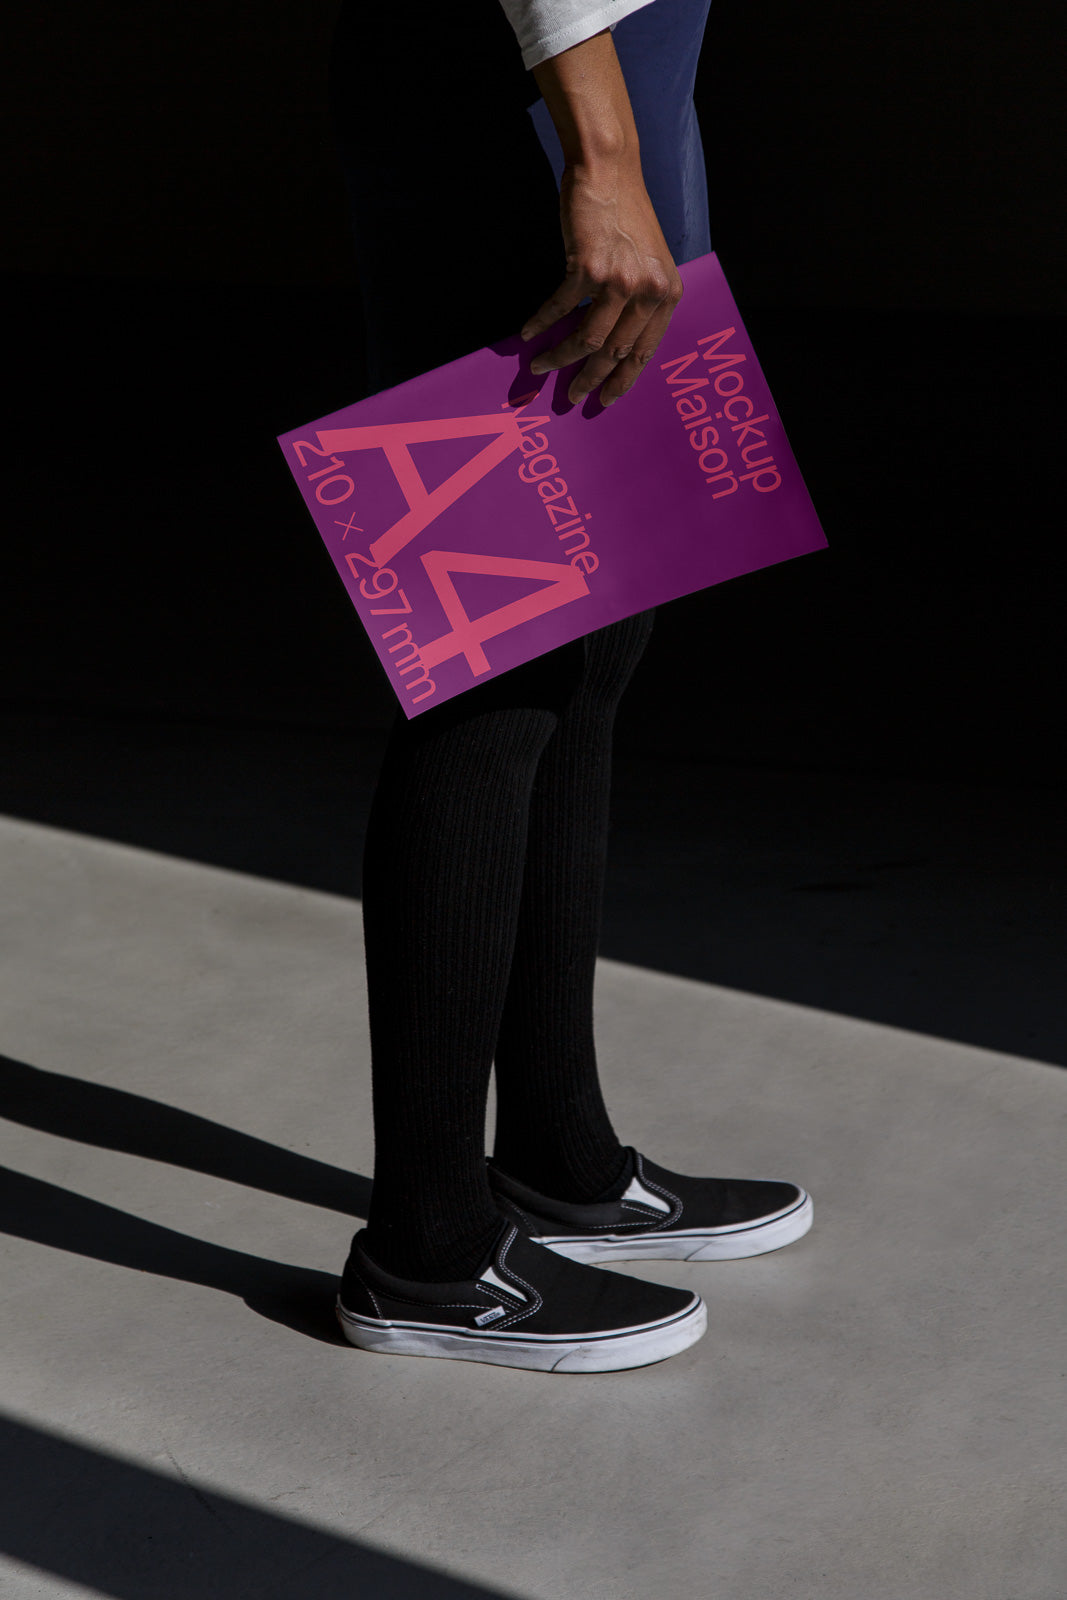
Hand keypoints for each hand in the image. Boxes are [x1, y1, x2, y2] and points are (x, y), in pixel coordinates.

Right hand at [522, 159, 682, 406]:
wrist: (609, 171)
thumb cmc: (627, 216)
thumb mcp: (650, 262)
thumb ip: (643, 300)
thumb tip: (618, 343)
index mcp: (667, 294)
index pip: (644, 351)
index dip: (623, 380)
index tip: (605, 399)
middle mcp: (647, 290)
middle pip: (614, 352)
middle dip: (589, 379)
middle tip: (570, 396)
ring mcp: (619, 280)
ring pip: (587, 339)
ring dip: (559, 359)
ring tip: (539, 367)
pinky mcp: (588, 267)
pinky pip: (559, 309)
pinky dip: (541, 324)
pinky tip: (528, 334)